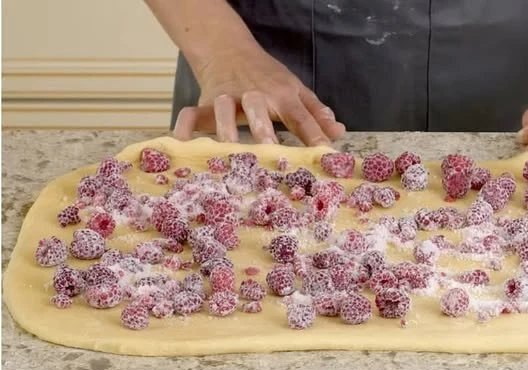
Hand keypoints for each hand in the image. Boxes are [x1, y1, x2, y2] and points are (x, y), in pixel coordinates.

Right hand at [174, 44, 345, 145]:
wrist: (229, 50)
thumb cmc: (268, 79)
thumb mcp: (296, 91)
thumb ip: (316, 114)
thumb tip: (338, 133)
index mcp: (281, 95)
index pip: (300, 115)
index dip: (313, 133)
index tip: (324, 153)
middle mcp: (254, 95)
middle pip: (258, 108)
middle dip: (262, 126)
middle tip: (269, 147)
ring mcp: (228, 98)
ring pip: (223, 110)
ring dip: (224, 127)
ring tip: (227, 148)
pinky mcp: (206, 102)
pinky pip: (192, 114)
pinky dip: (185, 127)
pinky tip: (182, 143)